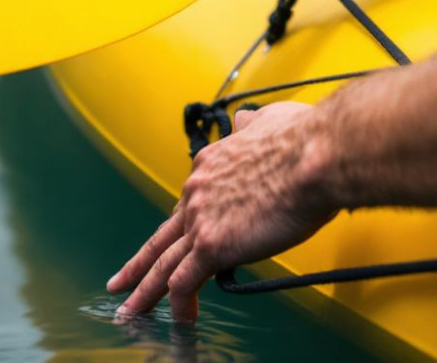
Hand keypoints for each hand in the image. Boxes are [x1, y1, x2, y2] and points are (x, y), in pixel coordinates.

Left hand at [106, 102, 335, 322]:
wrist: (315, 157)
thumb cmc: (302, 140)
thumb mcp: (269, 119)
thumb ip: (254, 125)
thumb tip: (250, 120)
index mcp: (210, 165)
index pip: (189, 203)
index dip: (183, 226)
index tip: (184, 239)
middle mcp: (197, 191)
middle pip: (163, 235)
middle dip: (139, 263)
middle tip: (121, 281)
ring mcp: (201, 220)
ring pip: (162, 263)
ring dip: (143, 290)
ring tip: (130, 310)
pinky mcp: (213, 246)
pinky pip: (184, 282)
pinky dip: (178, 304)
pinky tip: (180, 318)